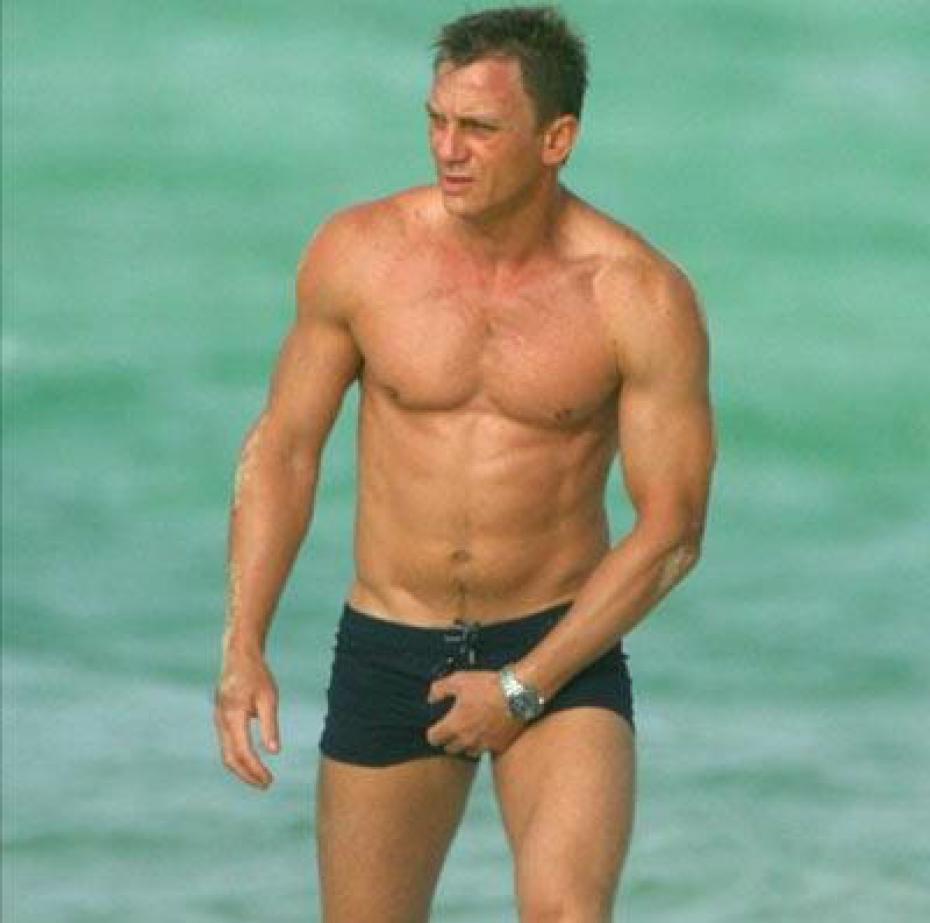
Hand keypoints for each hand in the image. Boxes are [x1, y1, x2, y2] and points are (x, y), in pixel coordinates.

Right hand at [213, 651, 280, 788]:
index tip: (269, 780)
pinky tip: (252, 761)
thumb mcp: (268, 698)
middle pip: (230, 758)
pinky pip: (226, 744)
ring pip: (226, 753)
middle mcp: (221, 721)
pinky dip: (238, 757)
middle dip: (247, 775)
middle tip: (266, 784)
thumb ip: (270, 725)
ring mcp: (218, 720)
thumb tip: (274, 751)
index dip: (255, 770)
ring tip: (261, 777)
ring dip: (242, 768)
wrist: (238, 656)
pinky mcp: (221, 718)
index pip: (243, 752)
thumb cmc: (256, 675)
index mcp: (233, 716)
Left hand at [426, 670, 524, 757]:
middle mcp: (467, 740)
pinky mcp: (500, 746)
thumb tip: (431, 699)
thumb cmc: (486, 686)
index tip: (436, 727)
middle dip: (448, 740)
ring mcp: (484, 745)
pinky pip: (487, 751)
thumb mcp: (459, 680)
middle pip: (450, 749)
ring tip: (470, 733)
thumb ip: (440, 689)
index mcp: (454, 725)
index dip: (433, 732)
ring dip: (466, 745)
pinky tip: (486, 734)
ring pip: (468, 752)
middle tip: (453, 729)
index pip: (434, 739)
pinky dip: (484, 745)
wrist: (517, 694)